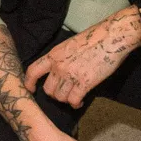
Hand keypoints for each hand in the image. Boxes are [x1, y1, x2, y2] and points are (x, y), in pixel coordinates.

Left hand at [25, 10, 140, 107]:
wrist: (111, 37)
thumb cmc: (94, 38)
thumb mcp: (69, 44)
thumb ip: (60, 57)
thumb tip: (58, 70)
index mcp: (54, 54)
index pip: (33, 71)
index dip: (29, 83)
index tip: (31, 89)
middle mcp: (59, 66)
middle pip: (48, 90)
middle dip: (55, 94)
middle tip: (64, 93)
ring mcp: (71, 75)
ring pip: (60, 97)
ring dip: (66, 100)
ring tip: (74, 96)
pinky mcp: (84, 83)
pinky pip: (74, 100)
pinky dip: (76, 104)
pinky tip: (81, 101)